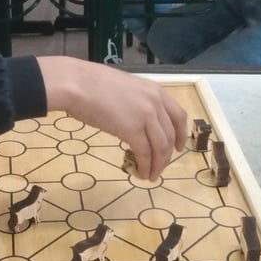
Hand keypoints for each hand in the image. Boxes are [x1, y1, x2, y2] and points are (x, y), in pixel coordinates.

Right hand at [38, 57, 187, 180]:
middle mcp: (156, 103)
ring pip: (161, 147)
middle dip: (167, 155)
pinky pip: (145, 153)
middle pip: (170, 135)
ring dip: (157, 165)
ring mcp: (145, 116)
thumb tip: (135, 122)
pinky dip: (145, 166)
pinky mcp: (133, 130)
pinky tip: (141, 173)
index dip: (182, 134)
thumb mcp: (125, 89)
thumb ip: (136, 104)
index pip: (179, 116)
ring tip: (151, 176)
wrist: (78, 84)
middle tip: (160, 167)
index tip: (180, 148)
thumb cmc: (92, 84)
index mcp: (155, 90)